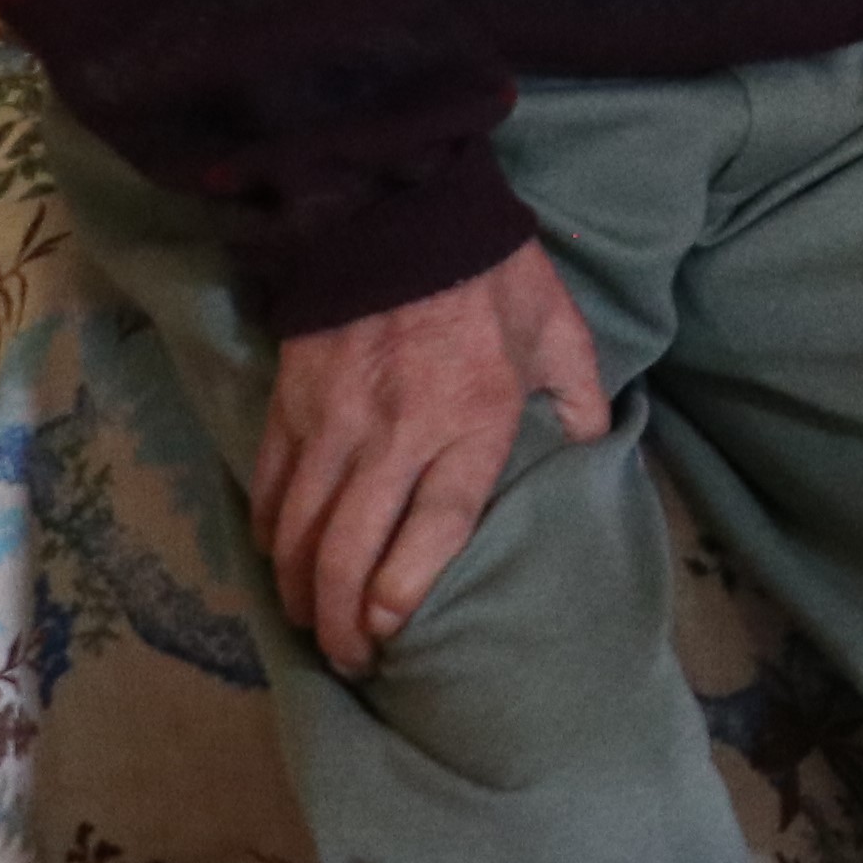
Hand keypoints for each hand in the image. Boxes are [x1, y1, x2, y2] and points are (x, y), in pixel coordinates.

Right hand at [252, 239, 606, 679]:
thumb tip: (592, 464)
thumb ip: (578, 405)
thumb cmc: (491, 274)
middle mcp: (397, 431)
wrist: (402, 203)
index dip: (404, 594)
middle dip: (342, 622)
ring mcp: (335, 420)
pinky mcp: (291, 402)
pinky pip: (270, 487)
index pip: (434, 530)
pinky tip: (280, 562)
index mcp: (473, 418)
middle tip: (351, 659)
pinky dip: (271, 535)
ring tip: (312, 626)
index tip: (392, 633)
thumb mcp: (558, 333)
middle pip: (350, 550)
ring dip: (300, 591)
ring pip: (299, 531)